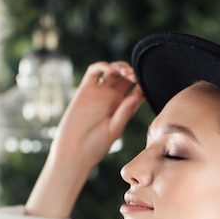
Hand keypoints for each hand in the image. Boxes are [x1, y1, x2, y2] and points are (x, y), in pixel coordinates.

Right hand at [25, 61, 143, 218]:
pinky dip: (102, 66)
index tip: (145, 84)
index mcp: (123, 108)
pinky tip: (109, 70)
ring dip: (120, 67)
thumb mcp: (114, 129)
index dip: (142, 83)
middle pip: (126, 77)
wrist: (74, 151)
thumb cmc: (96, 145)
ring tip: (125, 72)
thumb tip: (138, 94)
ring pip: (112, 72)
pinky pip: (94, 72)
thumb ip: (125, 112)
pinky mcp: (85, 90)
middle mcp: (112, 99)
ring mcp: (99, 93)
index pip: (137, 89)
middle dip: (132, 72)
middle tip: (134, 76)